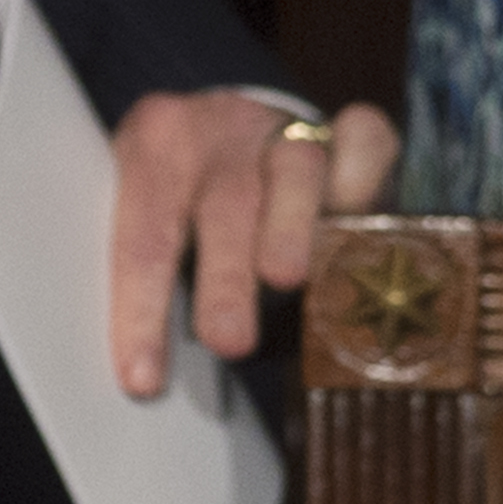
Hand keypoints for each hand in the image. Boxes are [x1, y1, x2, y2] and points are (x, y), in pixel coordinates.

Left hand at [107, 91, 397, 395]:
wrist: (235, 125)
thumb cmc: (188, 200)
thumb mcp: (155, 222)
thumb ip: (154, 273)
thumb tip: (148, 375)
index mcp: (150, 149)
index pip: (142, 239)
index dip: (141, 310)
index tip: (144, 379)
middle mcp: (216, 128)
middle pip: (221, 205)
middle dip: (225, 278)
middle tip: (226, 342)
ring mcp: (283, 124)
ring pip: (293, 171)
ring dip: (290, 229)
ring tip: (286, 280)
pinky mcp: (344, 129)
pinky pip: (361, 142)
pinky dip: (361, 177)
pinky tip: (355, 215)